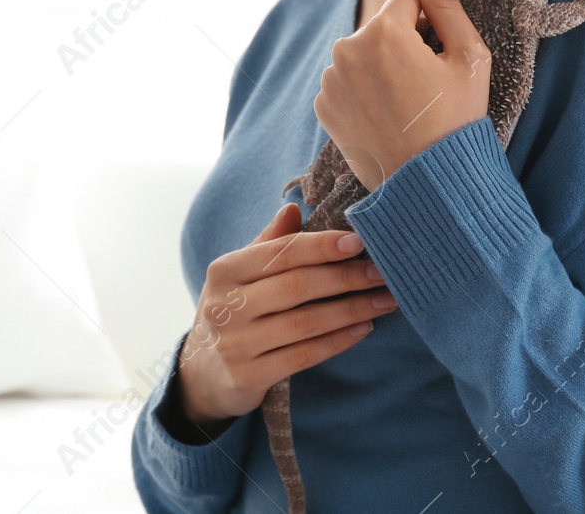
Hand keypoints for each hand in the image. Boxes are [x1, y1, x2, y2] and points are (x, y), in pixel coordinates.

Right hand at [172, 202, 397, 434]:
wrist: (200, 374)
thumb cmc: (231, 312)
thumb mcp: (238, 276)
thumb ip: (268, 244)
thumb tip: (293, 209)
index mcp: (225, 270)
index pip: (279, 252)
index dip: (321, 246)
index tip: (358, 242)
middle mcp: (226, 305)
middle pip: (296, 286)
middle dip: (345, 277)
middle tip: (382, 273)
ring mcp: (236, 344)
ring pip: (305, 322)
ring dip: (351, 310)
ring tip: (383, 301)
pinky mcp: (249, 377)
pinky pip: (303, 355)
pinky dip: (337, 341)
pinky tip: (362, 329)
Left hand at [312, 0, 490, 192]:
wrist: (426, 183)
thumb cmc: (456, 120)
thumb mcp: (469, 58)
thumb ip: (447, 7)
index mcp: (385, 31)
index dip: (427, 2)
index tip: (436, 17)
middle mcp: (348, 50)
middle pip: (382, 25)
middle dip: (404, 37)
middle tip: (429, 72)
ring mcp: (332, 79)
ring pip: (362, 53)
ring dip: (381, 62)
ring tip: (409, 96)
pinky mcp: (324, 105)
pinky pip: (347, 81)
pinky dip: (365, 88)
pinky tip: (388, 110)